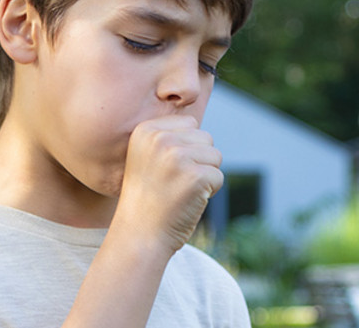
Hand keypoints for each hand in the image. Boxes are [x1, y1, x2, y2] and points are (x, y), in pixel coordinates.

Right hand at [111, 116, 223, 255]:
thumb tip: (199, 127)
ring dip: (205, 176)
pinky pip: (218, 177)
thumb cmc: (148, 197)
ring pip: (215, 156)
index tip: (165, 169)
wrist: (140, 235)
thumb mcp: (148, 157)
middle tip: (174, 183)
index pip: (190, 123)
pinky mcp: (195, 176)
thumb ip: (169, 136)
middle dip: (198, 161)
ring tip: (180, 191)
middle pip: (205, 137)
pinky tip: (187, 201)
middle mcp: (160, 139)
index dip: (185, 148)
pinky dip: (209, 192)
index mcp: (146, 130)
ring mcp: (177, 157)